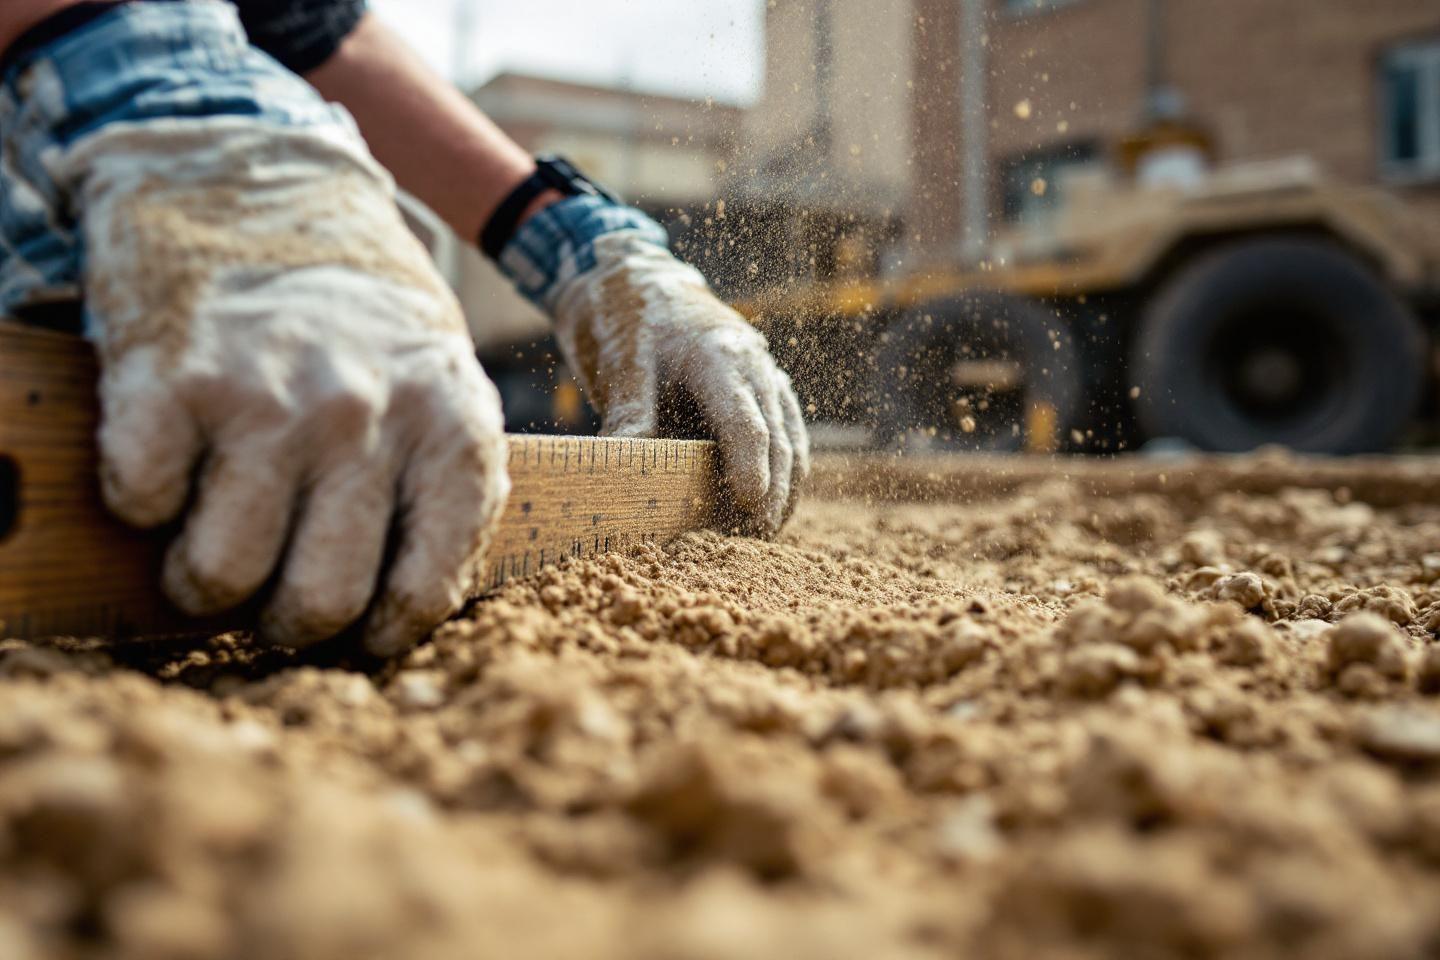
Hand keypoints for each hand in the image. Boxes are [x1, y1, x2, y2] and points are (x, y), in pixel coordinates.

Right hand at [64, 80, 507, 654]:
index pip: (424, 594)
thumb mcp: (446, 386)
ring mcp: (266, 398)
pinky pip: (140, 502)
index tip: (356, 629)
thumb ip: (447, 490)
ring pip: (219, 574)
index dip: (380, 634)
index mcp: (449, 430)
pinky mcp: (171, 377)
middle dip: (284, 622)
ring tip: (210, 541)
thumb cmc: (365, 318)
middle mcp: (364, 419)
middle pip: (316, 602)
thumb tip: (410, 618)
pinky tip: (170, 465)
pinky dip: (141, 501)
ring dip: (202, 578)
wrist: (262, 186)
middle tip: (270, 595)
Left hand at [549, 233, 808, 535]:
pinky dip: (784, 468)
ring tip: (765, 531)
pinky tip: (771, 503)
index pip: (745, 420)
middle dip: (774, 489)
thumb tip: (620, 468)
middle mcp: (753, 364)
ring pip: (791, 437)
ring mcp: (764, 374)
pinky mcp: (763, 387)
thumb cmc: (628, 319)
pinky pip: (785, 432)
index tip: (749, 505)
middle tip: (757, 536)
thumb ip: (629, 414)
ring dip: (786, 485)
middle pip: (778, 436)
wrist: (640, 280)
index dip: (750, 466)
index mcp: (719, 354)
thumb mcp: (620, 363)